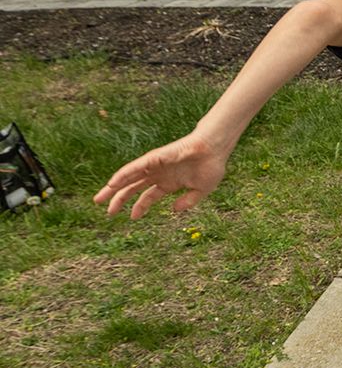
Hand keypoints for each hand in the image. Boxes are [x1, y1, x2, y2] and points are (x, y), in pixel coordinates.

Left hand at [94, 130, 229, 218]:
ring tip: (99, 199)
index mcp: (168, 183)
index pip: (148, 197)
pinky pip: (135, 167)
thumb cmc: (211, 166)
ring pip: (129, 178)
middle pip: (133, 188)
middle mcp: (158, 174)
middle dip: (119, 199)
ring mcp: (155, 166)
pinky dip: (123, 175)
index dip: (140, 207)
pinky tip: (113, 183)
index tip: (133, 218)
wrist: (214, 149)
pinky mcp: (154, 158)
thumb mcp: (201, 191)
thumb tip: (174, 210)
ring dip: (114, 188)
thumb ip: (188, 202)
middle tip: (107, 212)